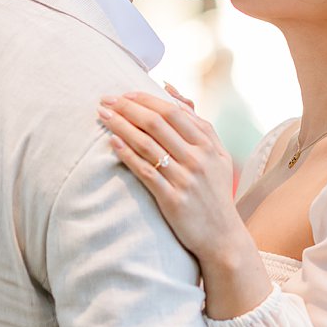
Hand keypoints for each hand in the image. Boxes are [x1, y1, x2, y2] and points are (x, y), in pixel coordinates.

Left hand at [97, 90, 239, 262]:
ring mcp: (185, 179)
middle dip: (128, 108)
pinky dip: (127, 154)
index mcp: (208, 145)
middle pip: (158, 124)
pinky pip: (145, 171)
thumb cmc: (215, 191)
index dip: (146, 100)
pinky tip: (113, 143)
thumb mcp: (218, 154)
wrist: (222, 236)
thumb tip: (170, 90)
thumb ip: (197, 122)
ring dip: (122, 127)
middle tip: (107, 100)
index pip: (173, 112)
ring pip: (148, 145)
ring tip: (103, 116)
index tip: (125, 94)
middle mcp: (198, 159)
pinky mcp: (173, 199)